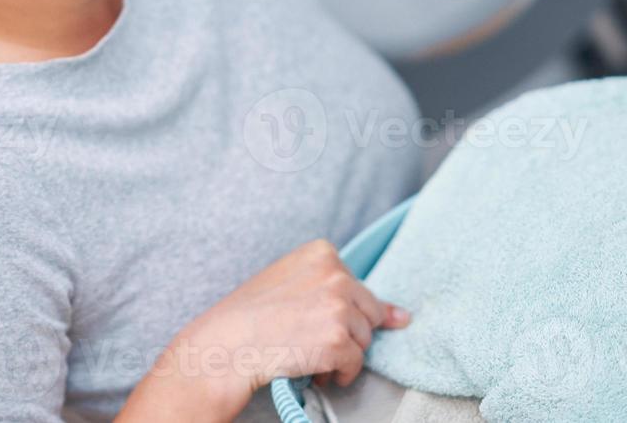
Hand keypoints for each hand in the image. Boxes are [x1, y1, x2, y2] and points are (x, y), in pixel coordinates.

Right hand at [166, 238, 410, 415]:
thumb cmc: (251, 316)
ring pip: (364, 339)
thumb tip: (402, 316)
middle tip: (308, 340)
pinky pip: (355, 364)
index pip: (355, 286)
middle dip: (344, 333)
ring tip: (307, 355)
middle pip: (367, 312)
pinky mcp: (336, 340)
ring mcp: (337, 307)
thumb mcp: (293, 284)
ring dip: (340, 355)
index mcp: (322, 252)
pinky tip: (313, 370)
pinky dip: (338, 374)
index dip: (337, 311)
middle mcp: (335, 274)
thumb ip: (341, 289)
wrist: (224, 345)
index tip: (311, 318)